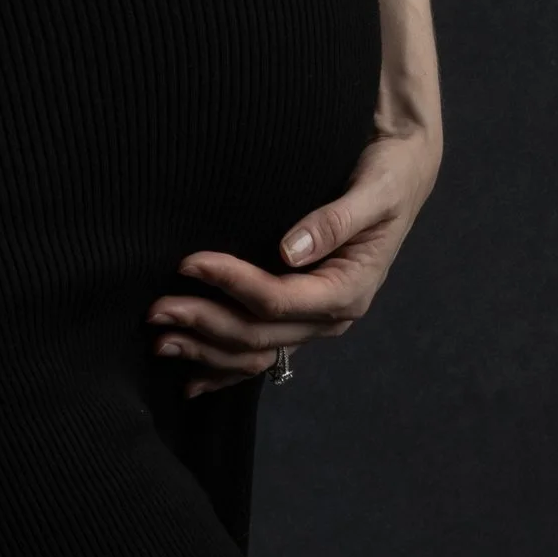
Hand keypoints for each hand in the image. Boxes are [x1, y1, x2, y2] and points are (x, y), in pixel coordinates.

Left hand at [146, 121, 439, 398]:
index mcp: (348, 288)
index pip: (278, 298)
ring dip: (207, 350)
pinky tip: (192, 380)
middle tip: (156, 310)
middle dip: (205, 323)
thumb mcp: (373, 190)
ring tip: (160, 343)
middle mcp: (332, 315)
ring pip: (256, 351)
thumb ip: (335, 220)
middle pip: (260, 333)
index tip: (188, 262)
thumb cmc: (389, 176)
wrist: (401, 177)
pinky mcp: (302, 316)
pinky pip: (263, 352)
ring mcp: (316, 321)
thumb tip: (290, 250)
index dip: (230, 283)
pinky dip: (226, 367)